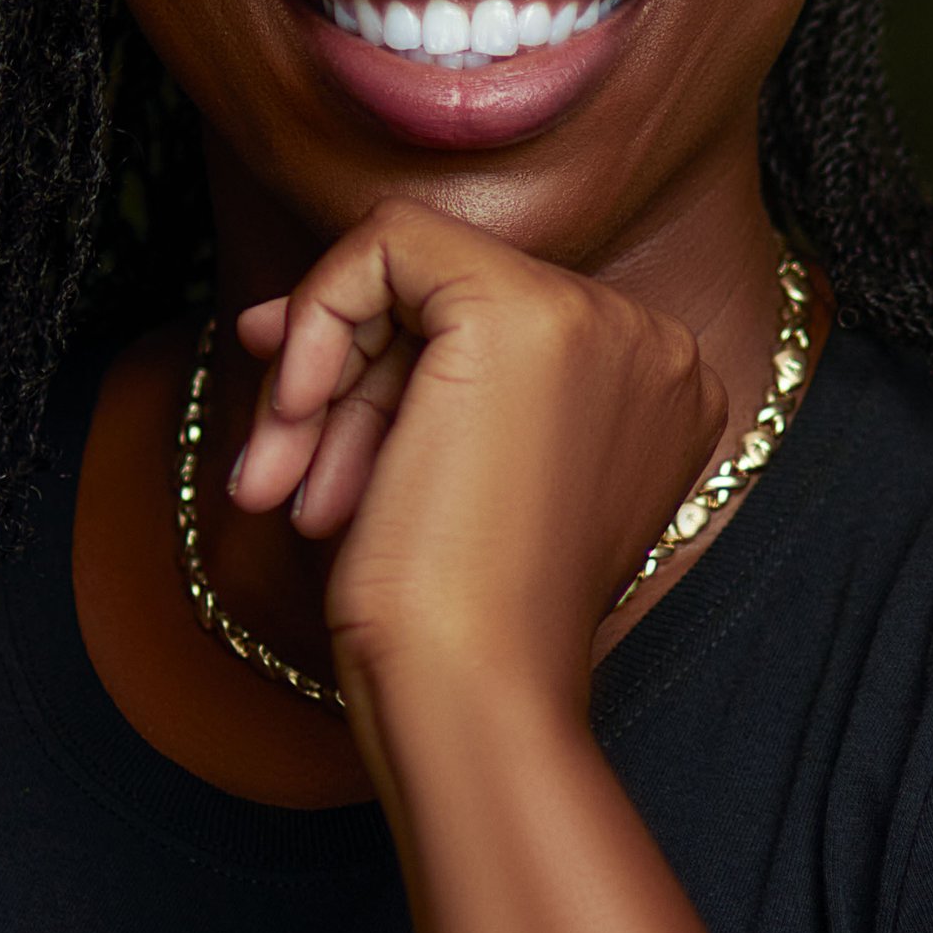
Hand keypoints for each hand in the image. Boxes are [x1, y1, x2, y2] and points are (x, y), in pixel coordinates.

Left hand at [229, 198, 729, 721]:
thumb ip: (406, 380)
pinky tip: (294, 417)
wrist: (472, 689)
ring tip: (278, 483)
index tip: (301, 426)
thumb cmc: (455, 621)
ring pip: (413, 268)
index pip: (492, 326)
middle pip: (451, 298)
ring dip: (319, 379)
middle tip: (277, 474)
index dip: (382, 367)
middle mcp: (651, 344)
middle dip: (342, 381)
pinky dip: (317, 319)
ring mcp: (598, 320)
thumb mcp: (446, 474)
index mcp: (659, 391)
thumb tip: (273, 314)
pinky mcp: (520, 311)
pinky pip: (386, 243)